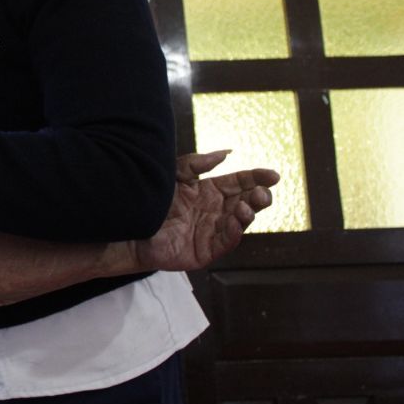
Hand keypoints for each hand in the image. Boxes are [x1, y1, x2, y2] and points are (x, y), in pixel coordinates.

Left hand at [134, 151, 277, 271]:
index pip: (239, 182)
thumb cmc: (150, 201)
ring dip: (248, 213)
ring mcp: (212, 231)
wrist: (130, 226)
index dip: (256, 178)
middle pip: (245, 202)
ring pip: (240, 222)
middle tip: (263, 192)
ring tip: (248, 205)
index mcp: (209, 191)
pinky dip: (234, 231)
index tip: (273, 174)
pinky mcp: (206, 250)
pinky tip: (237, 220)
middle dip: (258, 197)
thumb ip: (197, 164)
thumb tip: (227, 153)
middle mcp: (215, 210)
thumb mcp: (174, 176)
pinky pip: (226, 241)